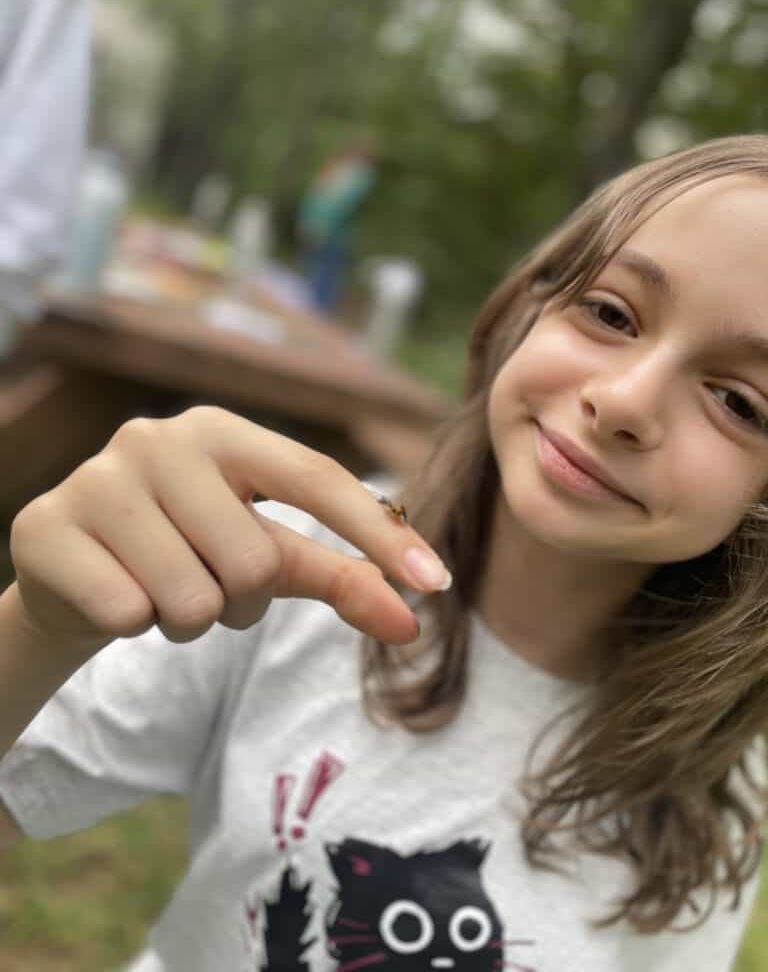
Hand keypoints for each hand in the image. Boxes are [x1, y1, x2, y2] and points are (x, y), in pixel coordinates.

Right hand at [9, 407, 449, 652]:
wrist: (74, 572)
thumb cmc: (188, 552)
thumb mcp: (268, 556)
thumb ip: (340, 576)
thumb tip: (414, 620)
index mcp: (223, 431)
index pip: (316, 478)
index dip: (377, 535)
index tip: (436, 584)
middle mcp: (160, 438)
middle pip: (253, 564)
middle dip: (239, 601)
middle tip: (204, 583)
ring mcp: (98, 477)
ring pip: (191, 600)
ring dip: (187, 619)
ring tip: (159, 589)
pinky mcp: (46, 525)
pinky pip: (126, 614)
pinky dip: (132, 625)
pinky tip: (113, 595)